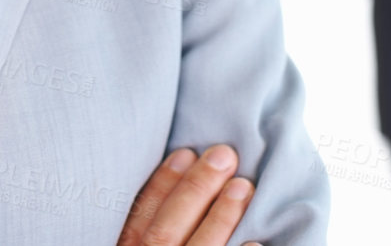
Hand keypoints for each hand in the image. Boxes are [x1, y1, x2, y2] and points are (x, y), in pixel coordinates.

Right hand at [119, 144, 259, 245]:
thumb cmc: (155, 244)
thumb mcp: (136, 240)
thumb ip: (146, 223)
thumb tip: (177, 168)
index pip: (138, 219)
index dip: (161, 185)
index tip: (185, 153)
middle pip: (165, 232)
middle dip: (195, 190)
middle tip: (223, 156)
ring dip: (220, 217)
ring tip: (243, 187)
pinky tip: (254, 241)